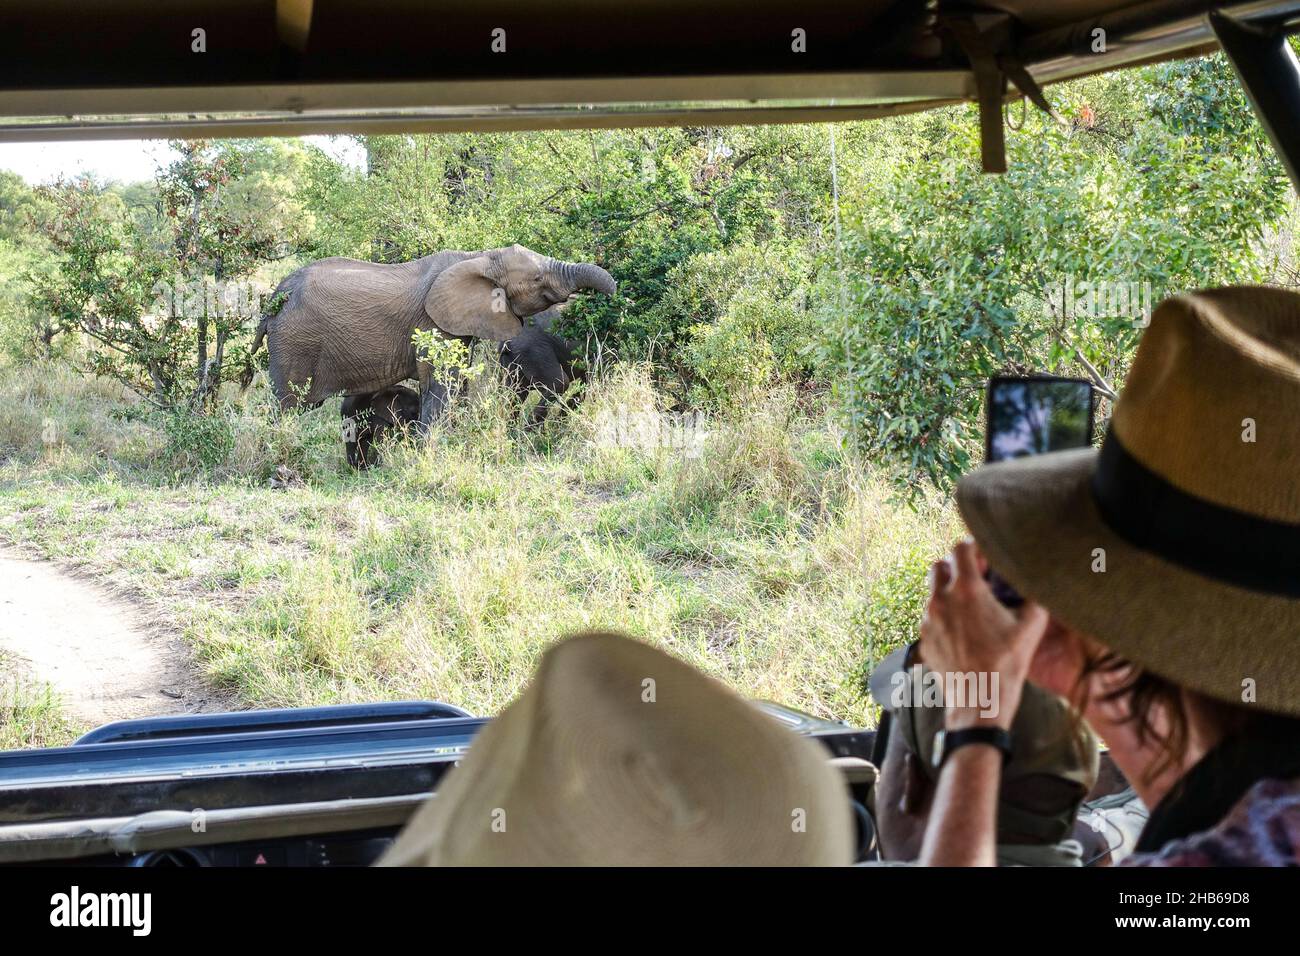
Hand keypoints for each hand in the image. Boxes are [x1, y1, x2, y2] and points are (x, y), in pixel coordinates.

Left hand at [918, 539, 1049, 730]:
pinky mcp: (924, 639)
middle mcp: (940, 601)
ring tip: (972, 608)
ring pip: (933, 593)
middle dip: (956, 567)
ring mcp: (928, 621)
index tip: (985, 557)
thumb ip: (1034, 598)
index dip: (974, 547)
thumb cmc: (1005, 664)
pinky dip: (944, 617)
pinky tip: (963, 631)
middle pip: (939, 566)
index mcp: (966, 590)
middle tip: (976, 579)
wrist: (979, 700)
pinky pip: (931, 618)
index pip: (960, 548)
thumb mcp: (1030, 628)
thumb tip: (1037, 585)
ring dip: (949, 593)